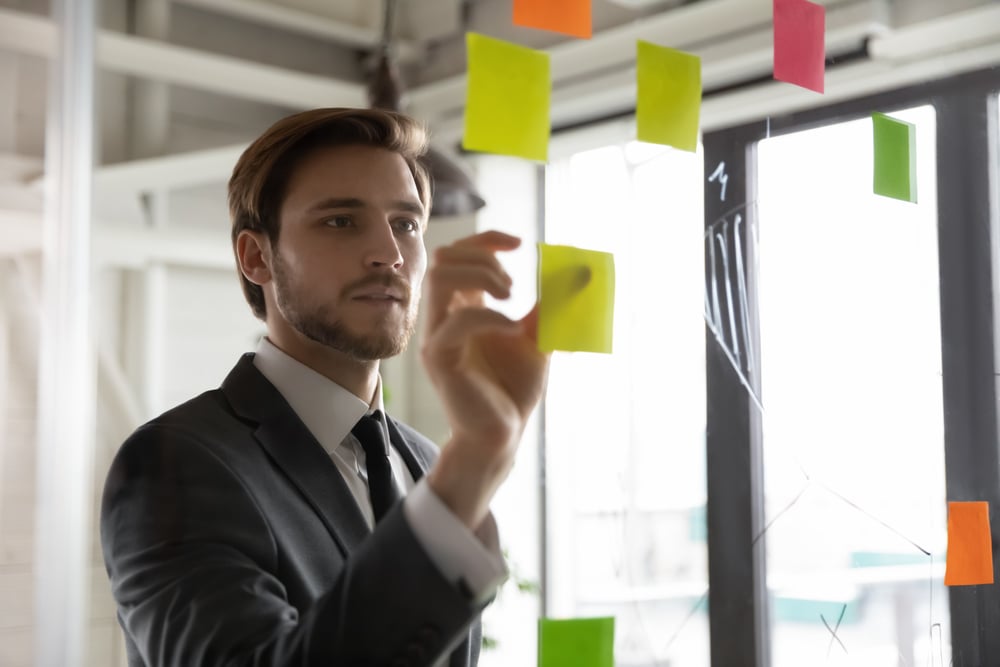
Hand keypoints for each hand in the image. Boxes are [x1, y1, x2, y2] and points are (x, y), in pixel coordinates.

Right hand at [420, 230, 549, 527]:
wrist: (502, 435)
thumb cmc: (512, 389)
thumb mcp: (539, 339)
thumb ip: (550, 307)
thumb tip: (579, 273)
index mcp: (461, 308)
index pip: (458, 255)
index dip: (486, 240)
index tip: (518, 243)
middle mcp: (443, 319)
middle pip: (442, 259)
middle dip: (482, 258)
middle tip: (513, 284)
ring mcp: (437, 338)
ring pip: (440, 280)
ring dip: (480, 277)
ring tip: (510, 297)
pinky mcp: (440, 359)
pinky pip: (456, 321)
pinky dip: (490, 316)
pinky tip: (514, 329)